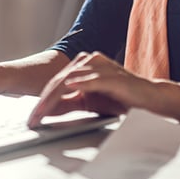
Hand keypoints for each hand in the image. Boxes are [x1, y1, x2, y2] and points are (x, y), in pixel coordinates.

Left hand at [27, 51, 152, 127]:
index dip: (43, 98)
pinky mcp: (113, 76)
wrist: (147, 98)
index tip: (32, 116)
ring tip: (44, 109)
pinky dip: (81, 83)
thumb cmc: (120, 98)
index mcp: (84, 65)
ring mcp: (102, 66)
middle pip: (61, 78)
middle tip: (33, 117)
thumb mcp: (89, 102)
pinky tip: (70, 87)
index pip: (58, 80)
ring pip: (72, 78)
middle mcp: (91, 61)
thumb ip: (69, 103)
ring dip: (56, 95)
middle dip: (45, 99)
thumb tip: (47, 110)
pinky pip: (94, 79)